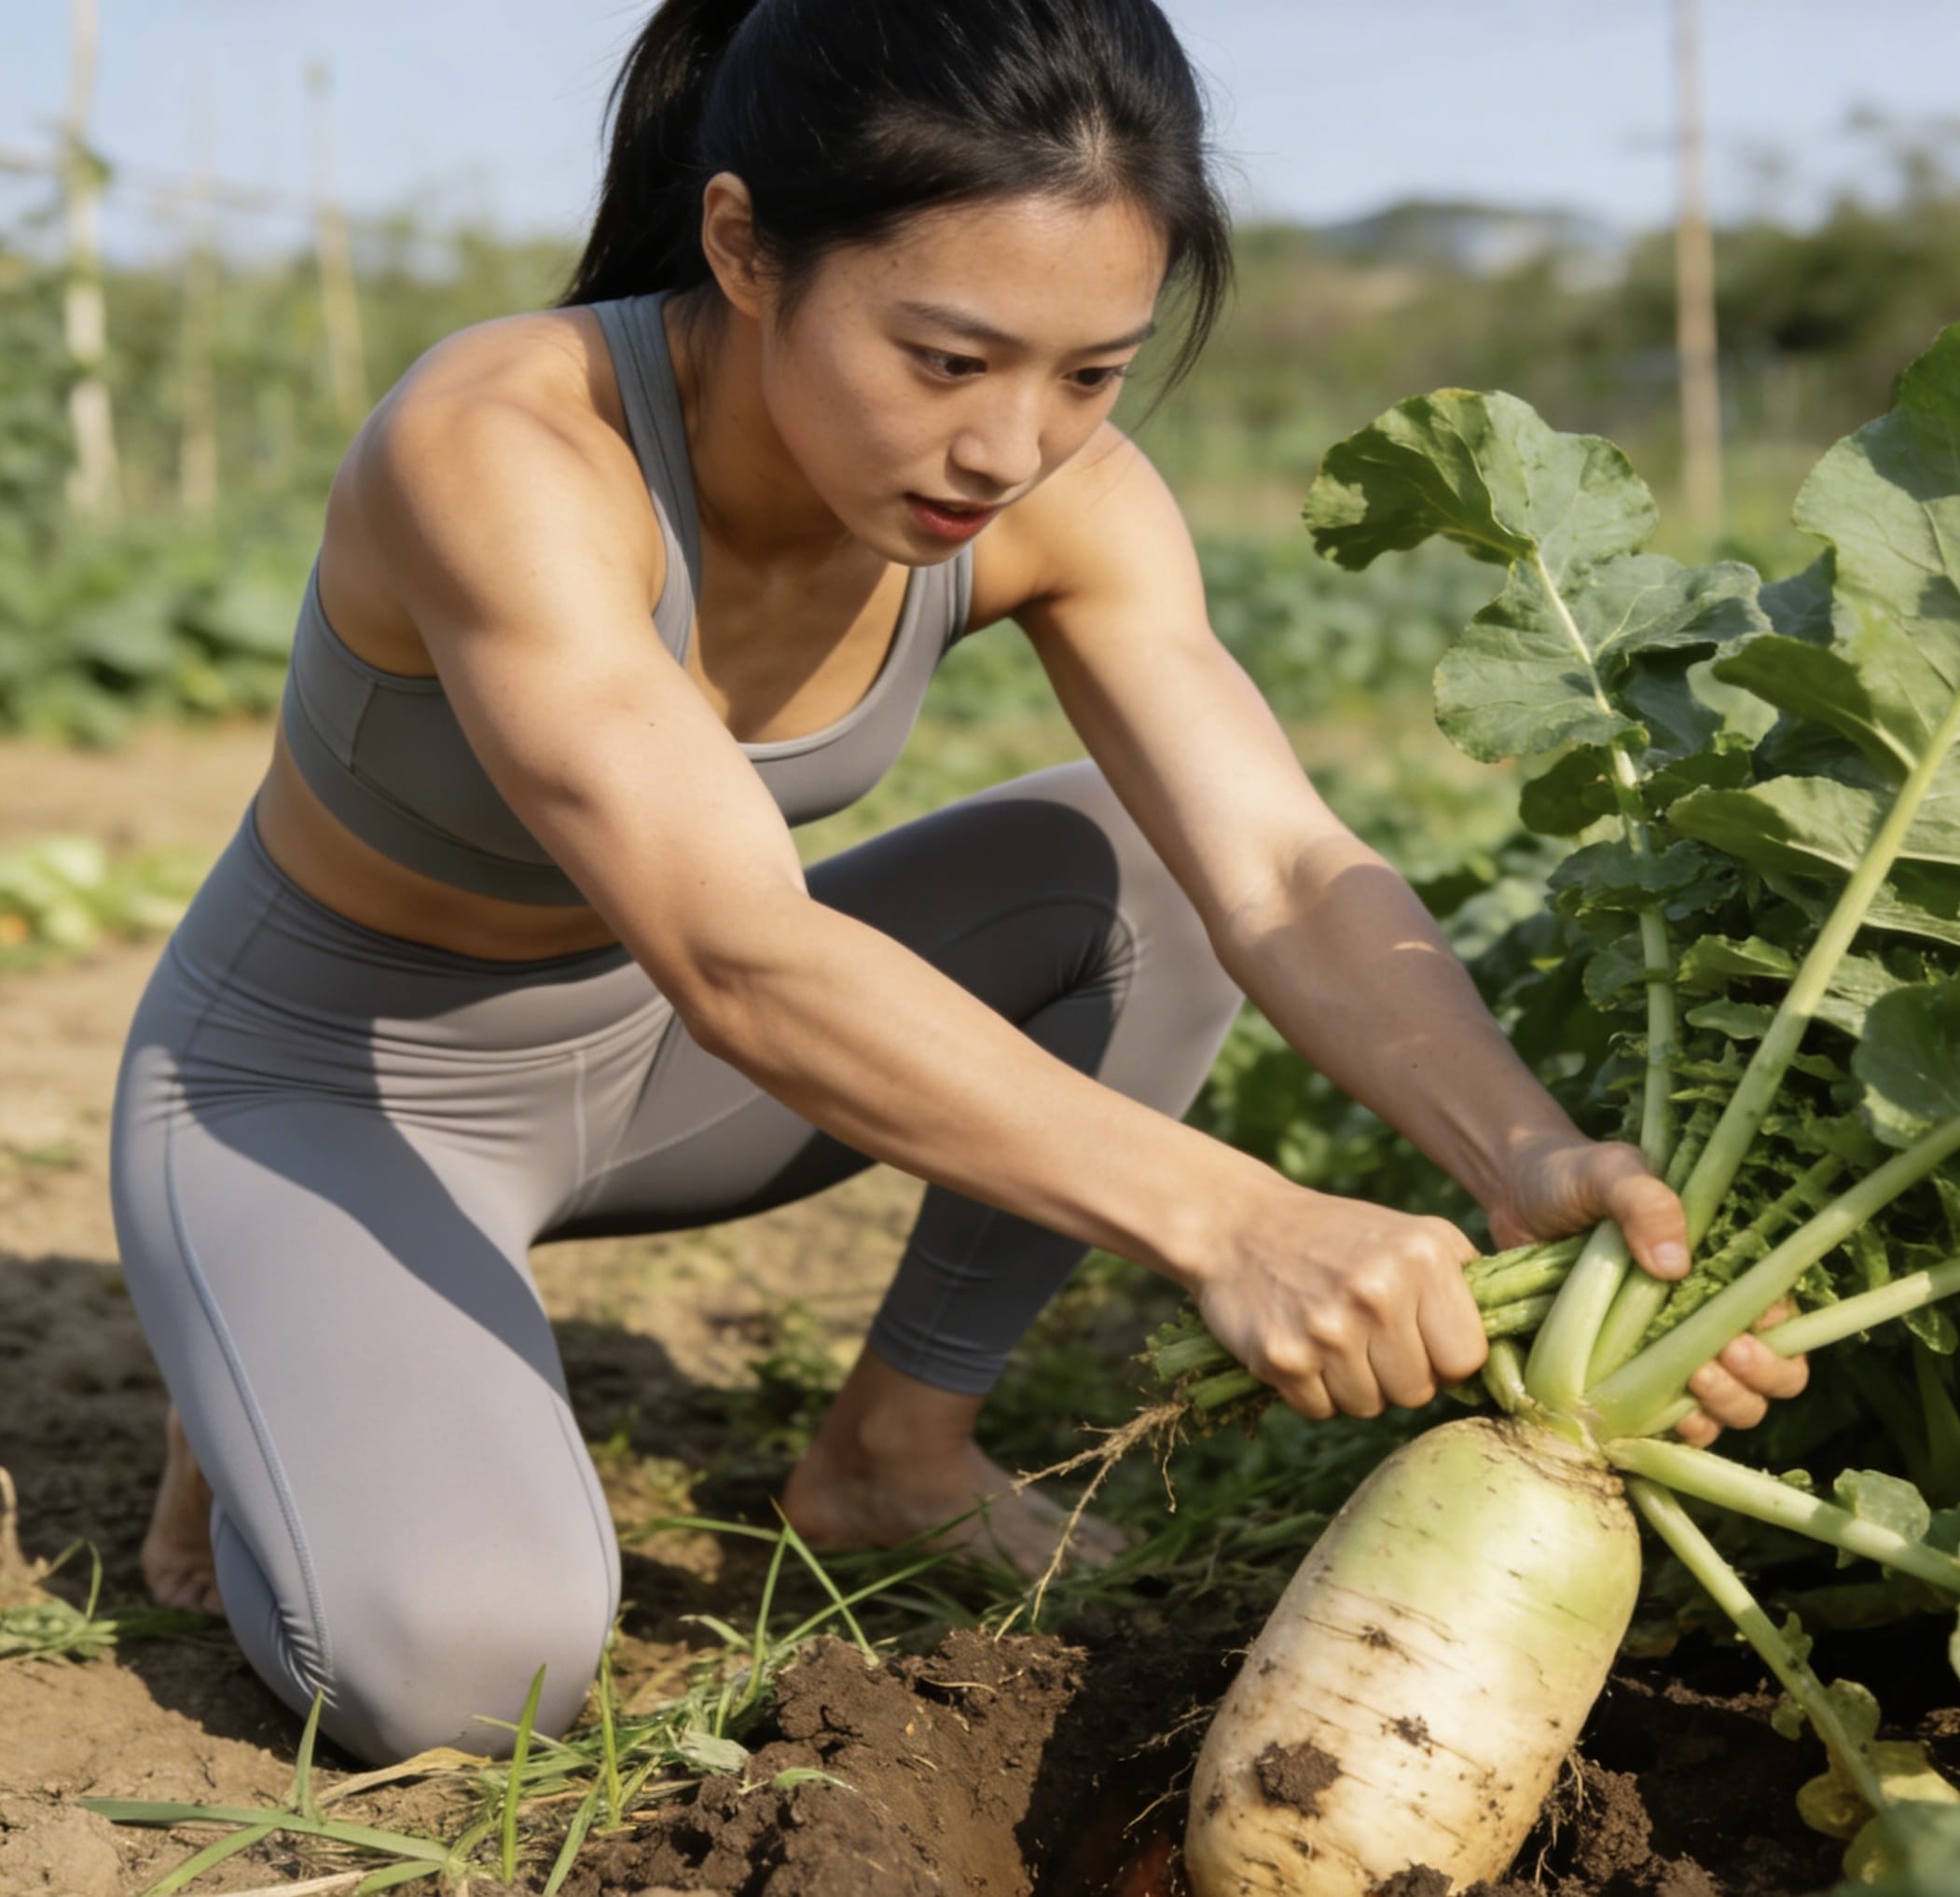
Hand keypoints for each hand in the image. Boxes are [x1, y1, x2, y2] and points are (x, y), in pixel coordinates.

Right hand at [1193, 1180, 1487, 1421]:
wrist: (1238, 1224)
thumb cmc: (1338, 1236)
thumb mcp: (1412, 1235)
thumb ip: (1464, 1284)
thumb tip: (1513, 1352)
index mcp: (1422, 1257)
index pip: (1466, 1358)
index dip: (1443, 1356)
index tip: (1417, 1336)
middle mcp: (1379, 1291)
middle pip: (1417, 1391)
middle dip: (1396, 1374)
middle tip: (1365, 1334)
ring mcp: (1327, 1327)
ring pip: (1369, 1407)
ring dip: (1353, 1384)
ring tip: (1331, 1335)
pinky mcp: (1281, 1358)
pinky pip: (1320, 1411)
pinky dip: (1311, 1389)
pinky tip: (1300, 1344)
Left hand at [1490, 1135, 1808, 1441]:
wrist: (1513, 1198)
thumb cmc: (1573, 1178)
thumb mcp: (1609, 1173)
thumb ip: (1644, 1201)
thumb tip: (1675, 1264)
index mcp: (1727, 1269)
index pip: (1784, 1322)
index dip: (1777, 1343)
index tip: (1738, 1339)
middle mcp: (1710, 1317)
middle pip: (1772, 1377)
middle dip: (1753, 1384)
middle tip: (1710, 1365)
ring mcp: (1669, 1352)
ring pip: (1731, 1409)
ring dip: (1720, 1410)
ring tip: (1687, 1384)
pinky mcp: (1625, 1378)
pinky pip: (1669, 1424)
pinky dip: (1674, 1434)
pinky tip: (1654, 1422)